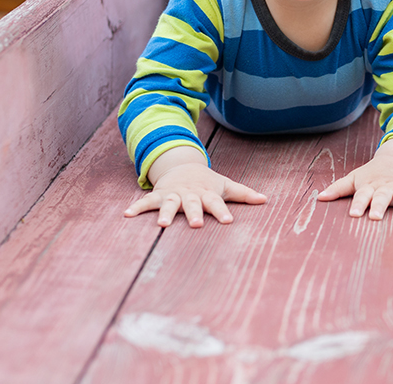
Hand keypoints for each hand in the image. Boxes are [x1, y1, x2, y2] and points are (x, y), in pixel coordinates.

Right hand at [124, 146, 266, 227]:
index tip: (228, 221)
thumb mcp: (225, 186)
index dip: (222, 211)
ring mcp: (173, 193)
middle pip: (192, 204)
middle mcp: (190, 194)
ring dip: (165, 212)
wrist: (183, 167)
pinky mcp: (159, 195)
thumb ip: (244, 194)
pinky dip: (137, 207)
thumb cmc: (208, 183)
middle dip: (193, 213)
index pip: (217, 203)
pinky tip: (127, 215)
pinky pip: (146, 202)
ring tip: (162, 224)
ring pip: (169, 203)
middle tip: (195, 225)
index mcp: (207, 193)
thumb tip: (266, 200)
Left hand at [317, 139, 392, 220]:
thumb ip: (338, 189)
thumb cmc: (370, 176)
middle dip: (379, 206)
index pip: (362, 196)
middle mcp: (385, 188)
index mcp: (369, 187)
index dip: (358, 204)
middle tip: (376, 217)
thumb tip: (319, 198)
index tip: (354, 214)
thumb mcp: (354, 179)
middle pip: (382, 197)